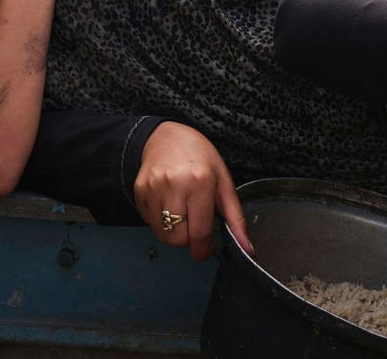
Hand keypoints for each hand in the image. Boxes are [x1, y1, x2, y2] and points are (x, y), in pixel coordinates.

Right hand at [133, 122, 251, 259]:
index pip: (199, 233)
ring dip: (174, 233)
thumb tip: (247, 249)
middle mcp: (174, 186)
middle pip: (178, 239)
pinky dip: (160, 222)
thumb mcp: (223, 181)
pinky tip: (168, 204)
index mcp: (200, 183)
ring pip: (162, 235)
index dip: (204, 249)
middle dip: (189, 240)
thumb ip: (235, 217)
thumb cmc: (199, 157)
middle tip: (195, 225)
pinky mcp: (139, 192)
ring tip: (182, 213)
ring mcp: (153, 189)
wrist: (165, 136)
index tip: (207, 248)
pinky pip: (149, 223)